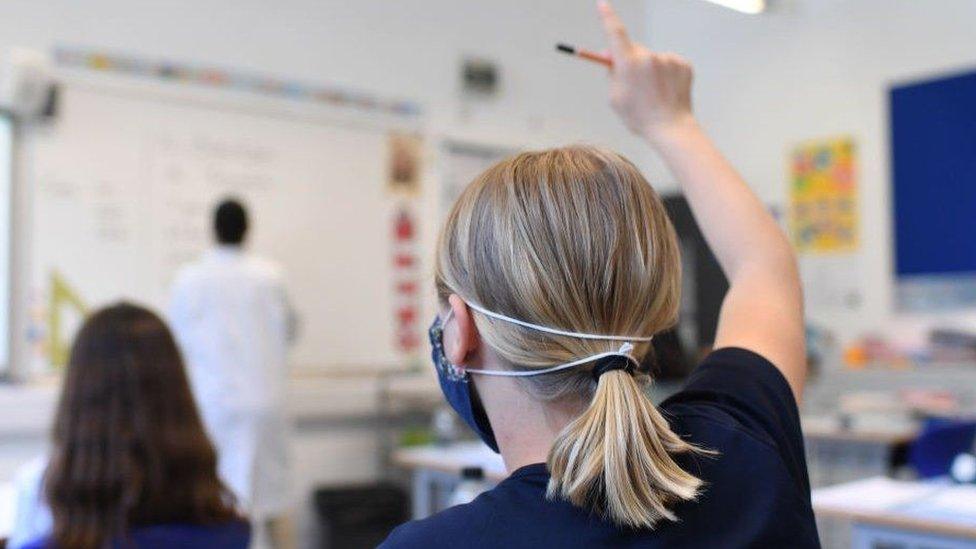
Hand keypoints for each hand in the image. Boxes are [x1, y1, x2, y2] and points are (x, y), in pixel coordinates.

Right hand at [598, 1, 695, 141]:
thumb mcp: (615, 98)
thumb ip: (611, 73)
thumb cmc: (639, 117)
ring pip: (652, 58)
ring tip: (652, 93)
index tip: (602, 4)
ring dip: (648, 69)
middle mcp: (649, 56)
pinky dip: (665, 73)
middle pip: (633, 49)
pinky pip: (668, 63)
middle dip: (629, 59)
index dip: (607, 16)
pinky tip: (665, 90)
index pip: (615, 32)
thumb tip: (611, 55)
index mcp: (629, 64)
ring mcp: (668, 59)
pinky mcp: (683, 64)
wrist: (671, 128)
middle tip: (629, 78)